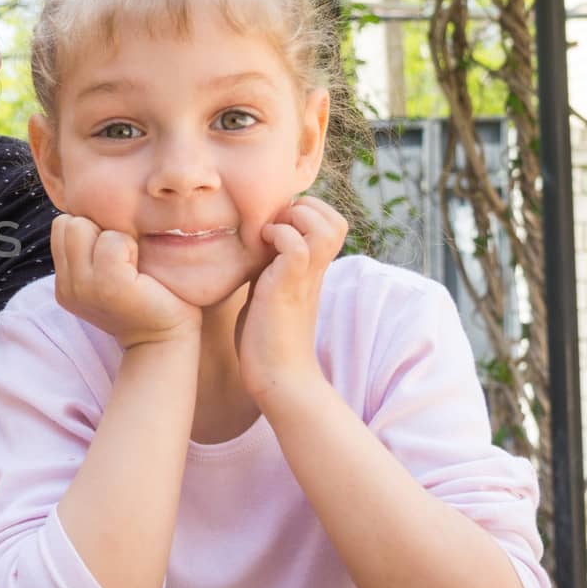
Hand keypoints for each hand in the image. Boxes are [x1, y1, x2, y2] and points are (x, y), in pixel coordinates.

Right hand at [51, 214, 199, 348]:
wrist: (166, 339)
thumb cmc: (145, 299)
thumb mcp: (106, 276)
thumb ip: (91, 253)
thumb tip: (89, 212)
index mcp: (65, 285)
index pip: (61, 226)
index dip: (89, 231)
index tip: (113, 256)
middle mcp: (67, 287)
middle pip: (67, 223)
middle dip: (97, 229)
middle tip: (123, 259)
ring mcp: (84, 287)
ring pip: (84, 227)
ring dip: (114, 238)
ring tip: (131, 265)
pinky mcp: (108, 285)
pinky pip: (112, 241)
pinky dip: (130, 247)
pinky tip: (140, 270)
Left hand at [237, 196, 347, 403]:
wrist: (279, 378)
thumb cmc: (268, 340)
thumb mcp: (269, 291)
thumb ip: (269, 269)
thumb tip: (252, 250)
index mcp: (311, 269)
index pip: (329, 222)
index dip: (304, 212)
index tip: (275, 225)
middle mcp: (314, 270)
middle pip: (335, 218)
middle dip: (303, 209)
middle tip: (274, 227)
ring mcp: (304, 278)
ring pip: (325, 225)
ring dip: (295, 219)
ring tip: (269, 235)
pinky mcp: (288, 288)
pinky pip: (296, 245)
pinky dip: (278, 237)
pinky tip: (260, 250)